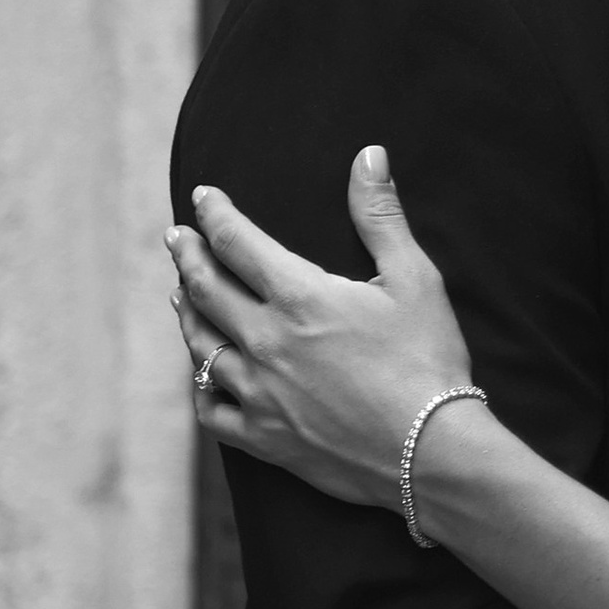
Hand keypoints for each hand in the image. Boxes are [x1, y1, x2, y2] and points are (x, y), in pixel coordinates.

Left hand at [167, 150, 476, 513]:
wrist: (431, 452)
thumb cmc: (429, 361)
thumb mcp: (415, 278)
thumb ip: (381, 216)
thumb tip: (368, 156)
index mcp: (300, 297)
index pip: (238, 242)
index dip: (216, 214)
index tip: (203, 197)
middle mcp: (266, 342)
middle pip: (206, 289)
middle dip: (188, 256)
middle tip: (177, 238)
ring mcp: (259, 393)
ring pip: (200, 346)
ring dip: (187, 314)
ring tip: (181, 295)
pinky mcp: (264, 438)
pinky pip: (211, 410)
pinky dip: (200, 387)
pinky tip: (201, 375)